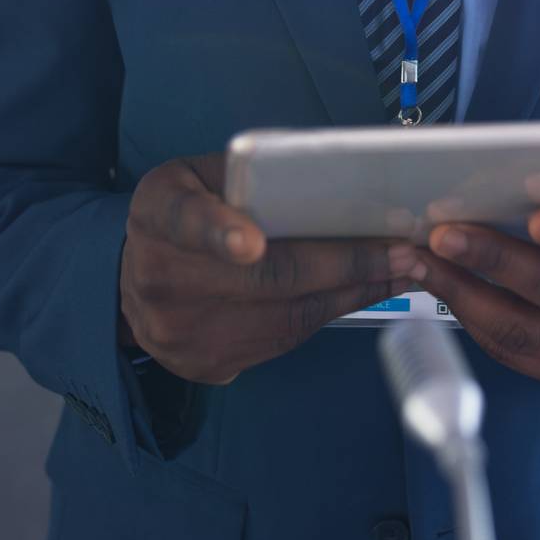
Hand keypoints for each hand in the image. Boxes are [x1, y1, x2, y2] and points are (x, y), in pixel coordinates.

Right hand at [120, 153, 407, 383]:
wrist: (133, 284)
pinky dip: (331, 311)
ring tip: (405, 268)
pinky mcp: (207, 365)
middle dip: (344, 263)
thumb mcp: (199, 174)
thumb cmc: (187, 209)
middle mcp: (160, 278)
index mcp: (157, 213)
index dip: (220, 233)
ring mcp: (182, 333)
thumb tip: (336, 179)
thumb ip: (247, 174)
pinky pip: (283, 339)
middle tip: (404, 250)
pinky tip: (368, 291)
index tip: (253, 246)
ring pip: (284, 315)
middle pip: (262, 278)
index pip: (185, 220)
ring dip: (354, 291)